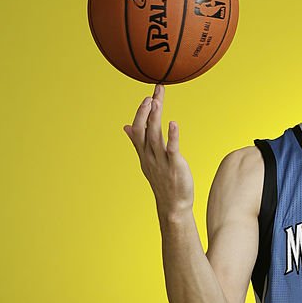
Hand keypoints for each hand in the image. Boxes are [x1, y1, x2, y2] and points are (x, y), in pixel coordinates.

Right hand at [123, 83, 193, 216]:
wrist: (173, 206)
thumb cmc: (163, 182)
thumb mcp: (147, 161)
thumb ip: (138, 142)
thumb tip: (126, 126)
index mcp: (143, 153)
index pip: (137, 129)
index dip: (141, 112)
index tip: (149, 97)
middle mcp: (150, 156)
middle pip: (143, 130)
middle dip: (145, 112)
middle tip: (151, 96)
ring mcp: (161, 162)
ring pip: (155, 136)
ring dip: (155, 118)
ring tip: (157, 102)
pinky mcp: (175, 167)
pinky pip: (172, 150)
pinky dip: (172, 136)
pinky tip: (173, 123)